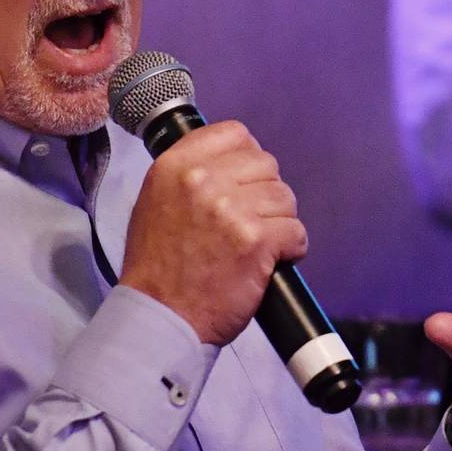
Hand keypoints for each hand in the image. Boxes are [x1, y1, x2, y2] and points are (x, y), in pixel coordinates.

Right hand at [119, 121, 306, 343]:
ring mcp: (231, 209)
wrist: (160, 316)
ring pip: (285, 198)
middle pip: (266, 165)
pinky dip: (290, 249)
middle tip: (250, 222)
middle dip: (265, 194)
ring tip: (257, 244)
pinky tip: (270, 260)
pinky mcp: (256, 241)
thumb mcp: (155, 200)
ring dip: (278, 222)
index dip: (247, 159)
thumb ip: (189, 174)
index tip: (244, 181)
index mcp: (176, 165)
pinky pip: (295, 231)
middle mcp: (203, 180)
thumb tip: (229, 162)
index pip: (235, 134)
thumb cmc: (157, 266)